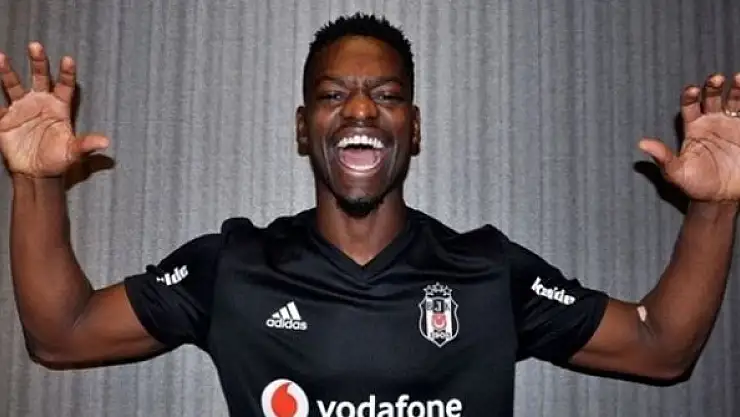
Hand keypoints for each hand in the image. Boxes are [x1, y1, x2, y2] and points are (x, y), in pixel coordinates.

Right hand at [0, 42, 107, 177]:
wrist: (37, 173)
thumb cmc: (58, 160)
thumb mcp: (74, 153)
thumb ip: (86, 144)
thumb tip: (106, 143)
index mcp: (59, 107)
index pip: (64, 86)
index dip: (66, 73)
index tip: (68, 59)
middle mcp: (40, 103)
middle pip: (39, 77)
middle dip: (38, 62)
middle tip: (36, 46)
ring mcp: (21, 108)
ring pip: (13, 85)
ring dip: (7, 72)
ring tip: (1, 57)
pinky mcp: (5, 118)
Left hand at [639, 73, 739, 201]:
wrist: (720, 198)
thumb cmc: (695, 185)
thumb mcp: (676, 172)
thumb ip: (662, 157)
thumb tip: (642, 143)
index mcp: (693, 128)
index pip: (689, 106)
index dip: (690, 96)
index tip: (692, 90)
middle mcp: (712, 121)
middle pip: (712, 97)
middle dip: (712, 87)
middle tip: (716, 79)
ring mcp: (731, 125)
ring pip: (733, 101)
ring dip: (735, 89)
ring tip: (737, 78)